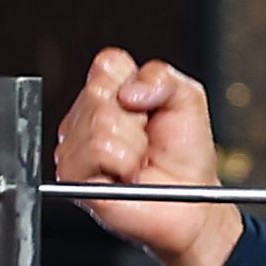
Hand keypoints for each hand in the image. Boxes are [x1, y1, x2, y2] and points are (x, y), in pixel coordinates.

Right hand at [52, 49, 243, 265]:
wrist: (191, 202)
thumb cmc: (186, 154)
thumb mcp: (188, 99)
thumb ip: (162, 77)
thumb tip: (129, 89)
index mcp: (111, 92)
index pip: (106, 64)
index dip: (134, 83)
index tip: (150, 107)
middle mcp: (86, 117)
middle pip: (99, 93)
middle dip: (137, 118)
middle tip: (147, 139)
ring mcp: (76, 147)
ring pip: (99, 123)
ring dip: (132, 145)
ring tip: (138, 159)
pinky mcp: (75, 176)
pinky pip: (97, 152)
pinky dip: (123, 163)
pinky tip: (126, 174)